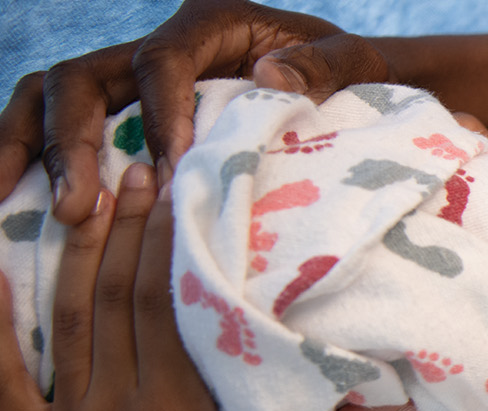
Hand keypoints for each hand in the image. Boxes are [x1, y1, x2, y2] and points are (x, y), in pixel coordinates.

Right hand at [0, 0, 389, 222]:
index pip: (162, 62)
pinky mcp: (118, 115)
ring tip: (16, 208)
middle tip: (77, 210)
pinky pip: (56, 129)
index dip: (159, 115)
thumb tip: (270, 77)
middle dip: (68, 142)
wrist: (340, 84)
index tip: (170, 173)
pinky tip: (13, 209)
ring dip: (27, 149)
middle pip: (81, 78)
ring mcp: (128, 80)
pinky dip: (31, 163)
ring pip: (49, 97)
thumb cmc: (349, 74)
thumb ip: (324, 67)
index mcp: (209, 24)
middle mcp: (155, 46)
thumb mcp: (354, 63)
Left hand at [0, 164, 417, 410]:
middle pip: (112, 296)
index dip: (166, 240)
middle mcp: (111, 408)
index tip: (178, 188)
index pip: (163, 305)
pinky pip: (0, 376)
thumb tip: (401, 406)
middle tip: (139, 166)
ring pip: (63, 321)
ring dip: (76, 254)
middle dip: (125, 226)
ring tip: (89, 196)